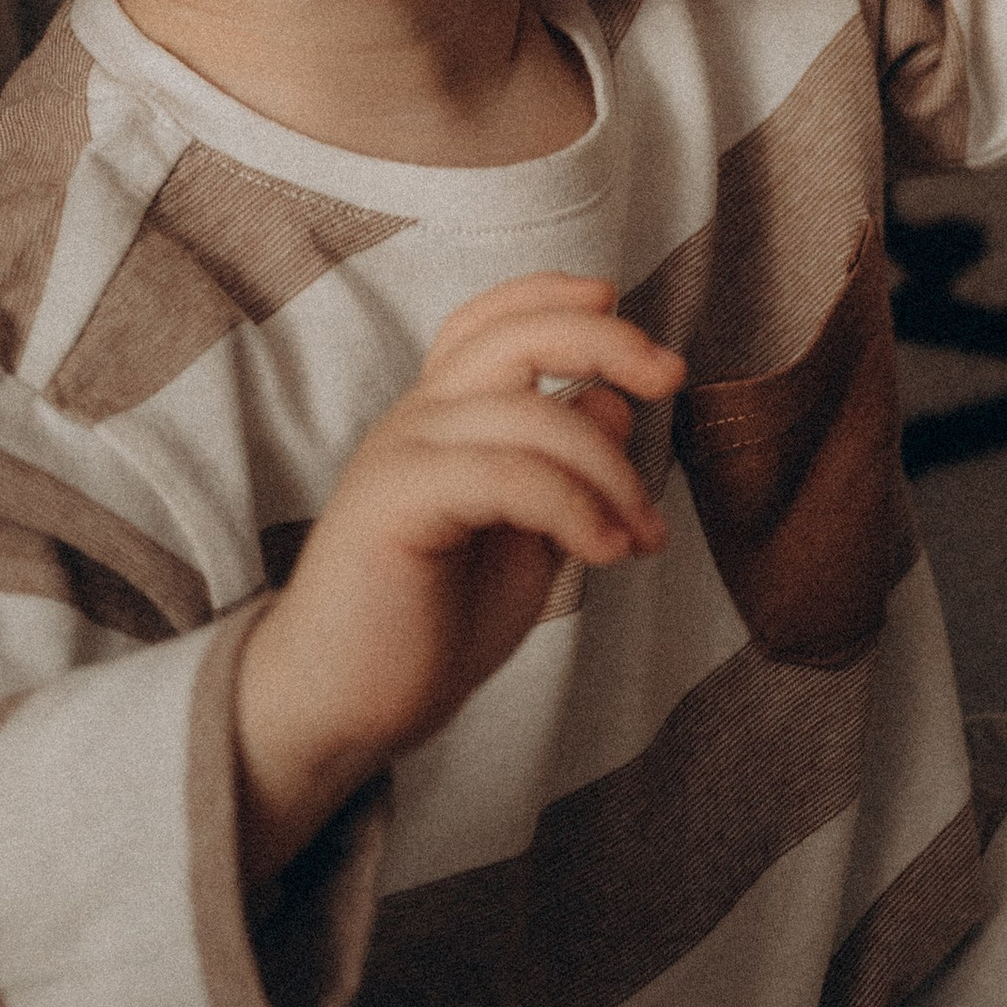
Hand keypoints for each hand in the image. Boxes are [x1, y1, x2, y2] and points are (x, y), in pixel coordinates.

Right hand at [234, 274, 684, 896]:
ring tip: (642, 536)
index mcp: (441, 416)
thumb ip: (564, 472)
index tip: (614, 302)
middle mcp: (417, 418)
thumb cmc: (429, 628)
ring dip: (611, 474)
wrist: (336, 711)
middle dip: (607, 342)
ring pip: (532, 416)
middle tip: (671, 379)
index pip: (489, 320)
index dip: (552, 294)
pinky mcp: (394, 501)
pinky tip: (606, 551)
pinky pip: (508, 474)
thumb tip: (612, 401)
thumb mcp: (523, 541)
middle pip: (516, 336)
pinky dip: (575, 507)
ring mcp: (400, 453)